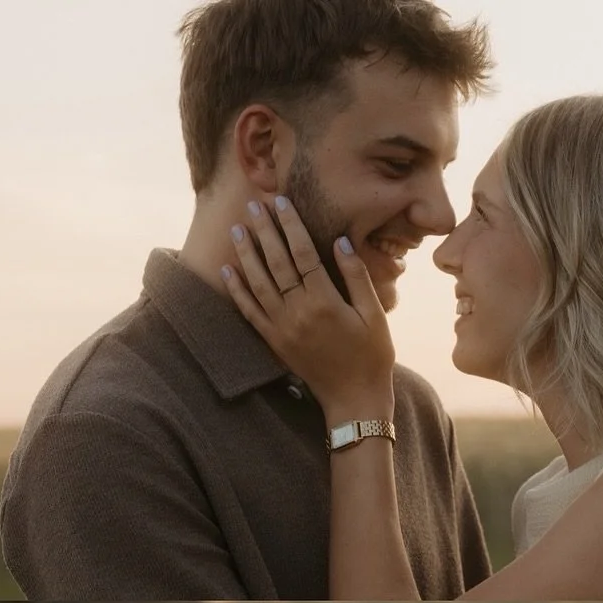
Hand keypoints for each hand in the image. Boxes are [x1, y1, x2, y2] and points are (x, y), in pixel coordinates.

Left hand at [221, 196, 395, 413]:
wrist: (354, 400)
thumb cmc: (371, 357)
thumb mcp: (374, 315)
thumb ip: (356, 277)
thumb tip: (340, 241)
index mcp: (325, 301)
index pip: (303, 253)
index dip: (291, 225)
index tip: (281, 202)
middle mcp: (299, 312)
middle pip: (276, 262)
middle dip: (264, 231)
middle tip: (253, 206)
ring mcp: (283, 328)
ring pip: (258, 283)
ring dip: (246, 254)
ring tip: (237, 229)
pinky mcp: (275, 343)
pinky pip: (250, 312)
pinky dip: (237, 290)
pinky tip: (227, 270)